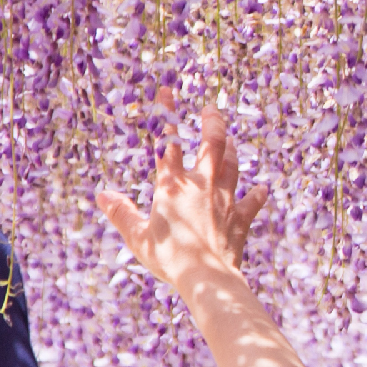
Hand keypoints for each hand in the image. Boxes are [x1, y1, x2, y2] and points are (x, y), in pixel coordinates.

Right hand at [95, 108, 265, 289]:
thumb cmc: (168, 257)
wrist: (206, 276)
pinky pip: (252, 201)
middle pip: (211, 143)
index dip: (168, 114)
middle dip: (213, 122)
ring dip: (231, 151)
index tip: (168, 90)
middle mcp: (201, 184)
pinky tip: (263, 188)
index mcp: (172, 185)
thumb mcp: (138, 236)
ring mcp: (225, 199)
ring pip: (232, 165)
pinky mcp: (241, 217)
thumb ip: (121, 213)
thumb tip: (102, 195)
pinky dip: (257, 194)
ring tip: (231, 141)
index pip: (168, 143)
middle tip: (212, 109)